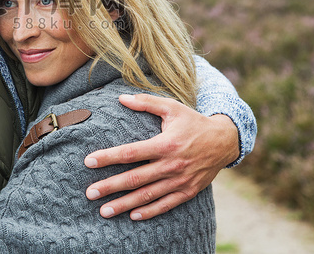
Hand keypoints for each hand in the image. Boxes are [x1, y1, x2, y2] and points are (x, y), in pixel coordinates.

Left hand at [83, 93, 238, 219]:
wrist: (225, 141)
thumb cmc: (193, 122)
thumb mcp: (172, 108)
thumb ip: (146, 103)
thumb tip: (121, 98)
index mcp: (165, 144)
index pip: (131, 152)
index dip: (108, 157)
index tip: (89, 161)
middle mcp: (172, 164)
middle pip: (135, 178)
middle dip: (110, 186)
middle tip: (90, 193)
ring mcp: (180, 180)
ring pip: (148, 195)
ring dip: (125, 204)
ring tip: (104, 210)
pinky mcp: (188, 191)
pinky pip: (166, 204)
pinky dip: (150, 211)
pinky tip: (132, 215)